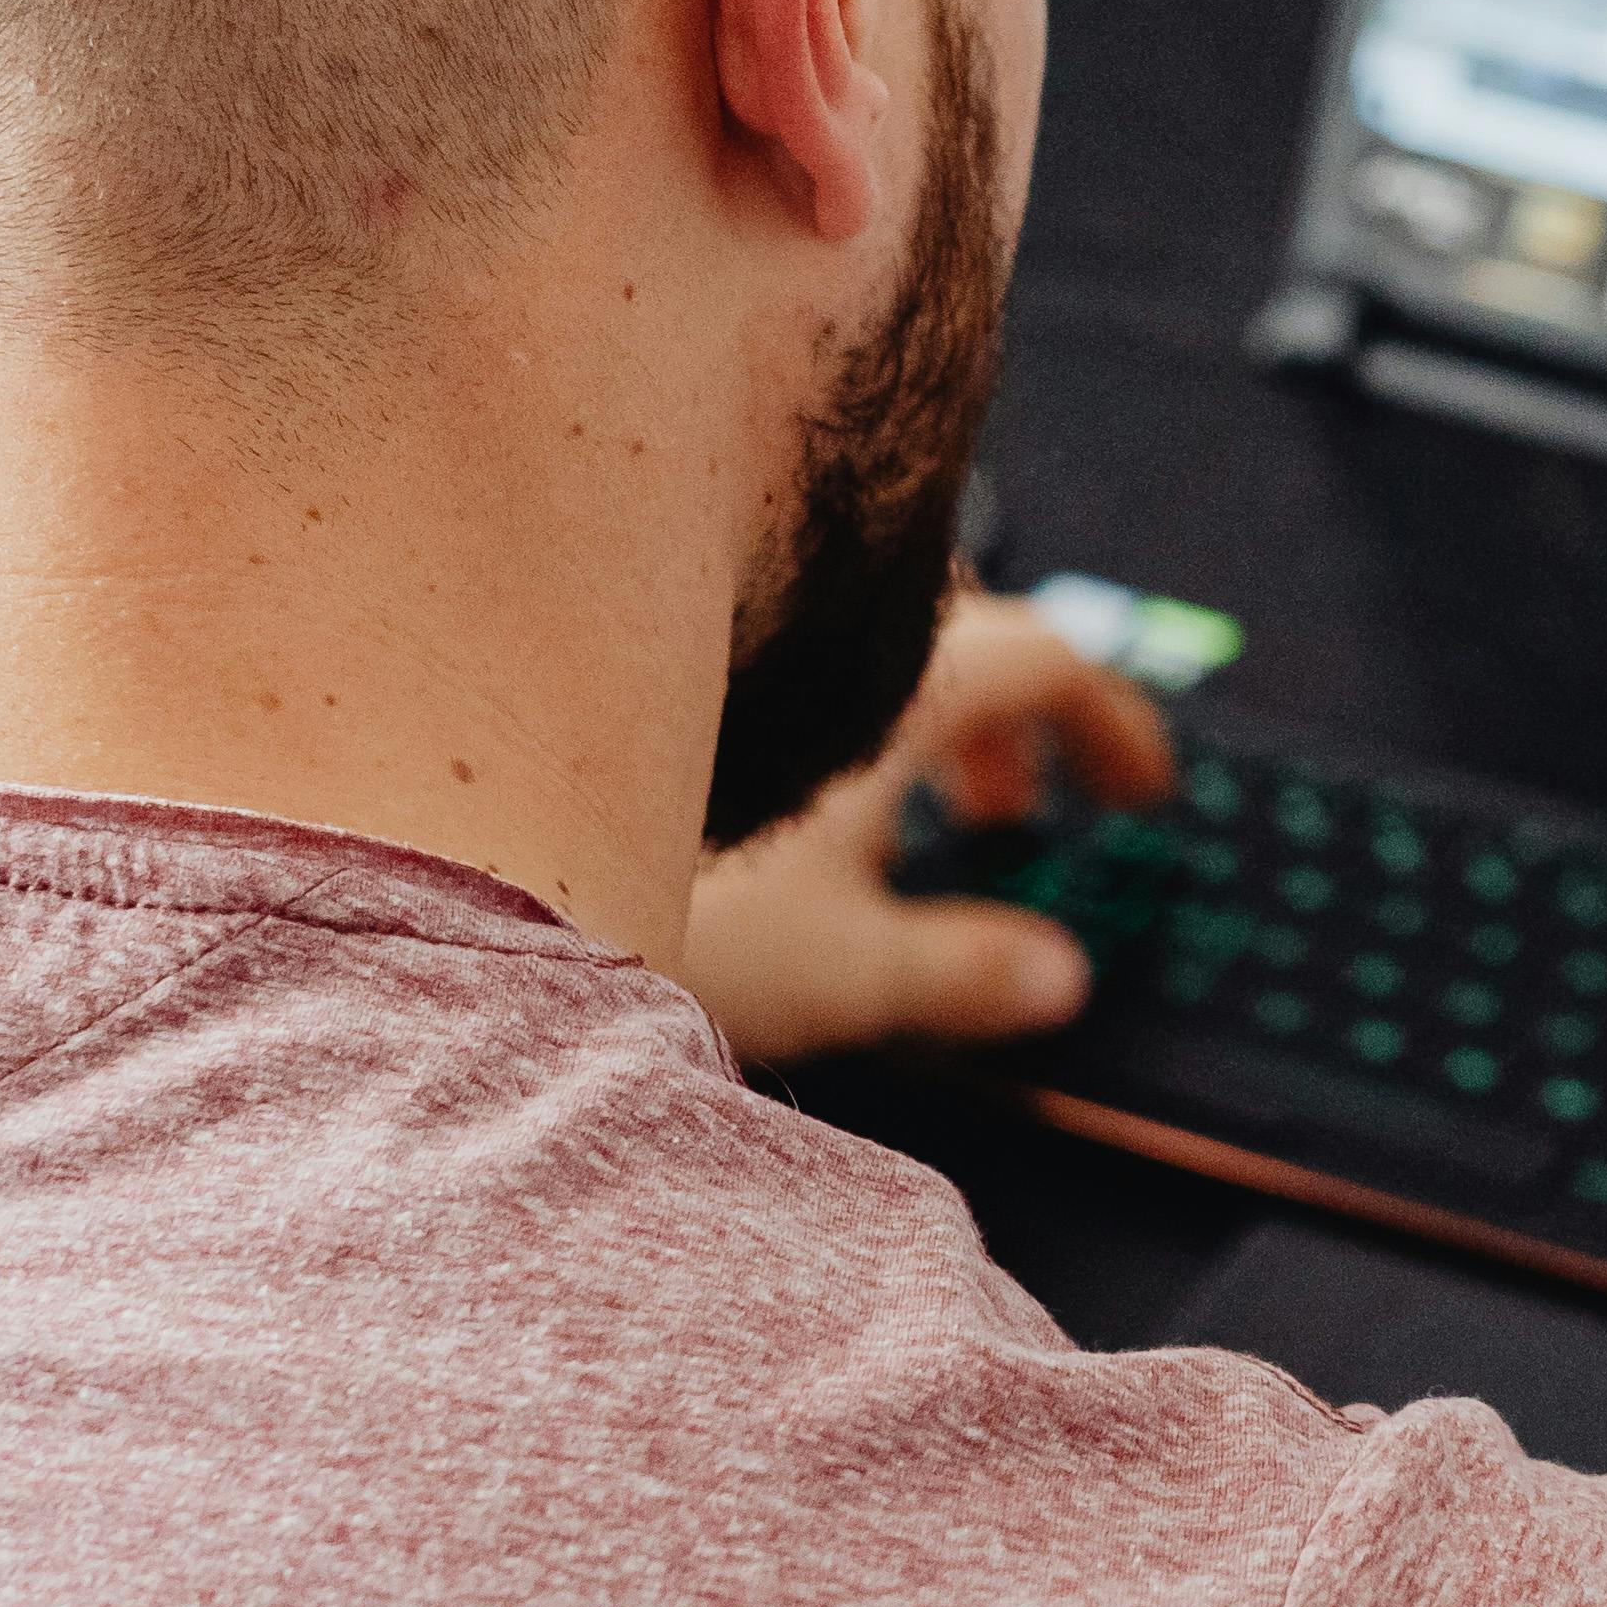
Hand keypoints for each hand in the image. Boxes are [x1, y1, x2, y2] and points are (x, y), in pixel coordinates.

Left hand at [676, 585, 1167, 1065]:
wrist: (467, 881)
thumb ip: (965, 972)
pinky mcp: (642, 659)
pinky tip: (763, 795)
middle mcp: (825, 628)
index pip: (1053, 659)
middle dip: (1003, 722)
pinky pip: (766, 650)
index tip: (1139, 793)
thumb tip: (1056, 979)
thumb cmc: (663, 918)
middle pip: (956, 630)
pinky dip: (810, 708)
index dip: (1111, 724)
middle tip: (1008, 816)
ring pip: (858, 634)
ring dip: (904, 707)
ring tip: (891, 805)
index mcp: (904, 681)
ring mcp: (727, 629)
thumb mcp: (845, 974)